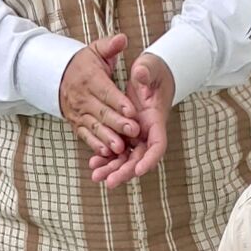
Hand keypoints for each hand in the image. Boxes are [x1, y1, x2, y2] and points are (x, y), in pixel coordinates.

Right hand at [59, 35, 140, 160]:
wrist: (57, 76)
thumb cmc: (83, 64)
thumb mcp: (95, 50)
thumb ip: (110, 45)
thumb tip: (122, 38)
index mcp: (90, 79)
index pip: (106, 92)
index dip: (119, 102)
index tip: (132, 110)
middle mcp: (82, 98)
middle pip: (102, 112)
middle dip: (118, 123)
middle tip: (133, 131)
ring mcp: (78, 113)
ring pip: (94, 127)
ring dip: (107, 138)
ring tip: (120, 147)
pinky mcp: (76, 124)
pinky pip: (85, 136)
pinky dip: (95, 145)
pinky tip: (106, 152)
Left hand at [89, 51, 174, 188]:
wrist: (148, 72)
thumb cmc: (152, 70)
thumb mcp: (150, 68)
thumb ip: (146, 72)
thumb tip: (139, 73)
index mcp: (155, 119)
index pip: (157, 145)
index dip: (149, 159)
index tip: (139, 170)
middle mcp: (147, 131)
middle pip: (139, 158)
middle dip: (125, 171)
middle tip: (110, 182)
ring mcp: (137, 134)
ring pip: (126, 158)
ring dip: (112, 168)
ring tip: (96, 176)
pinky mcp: (126, 133)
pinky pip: (116, 150)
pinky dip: (106, 158)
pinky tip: (94, 164)